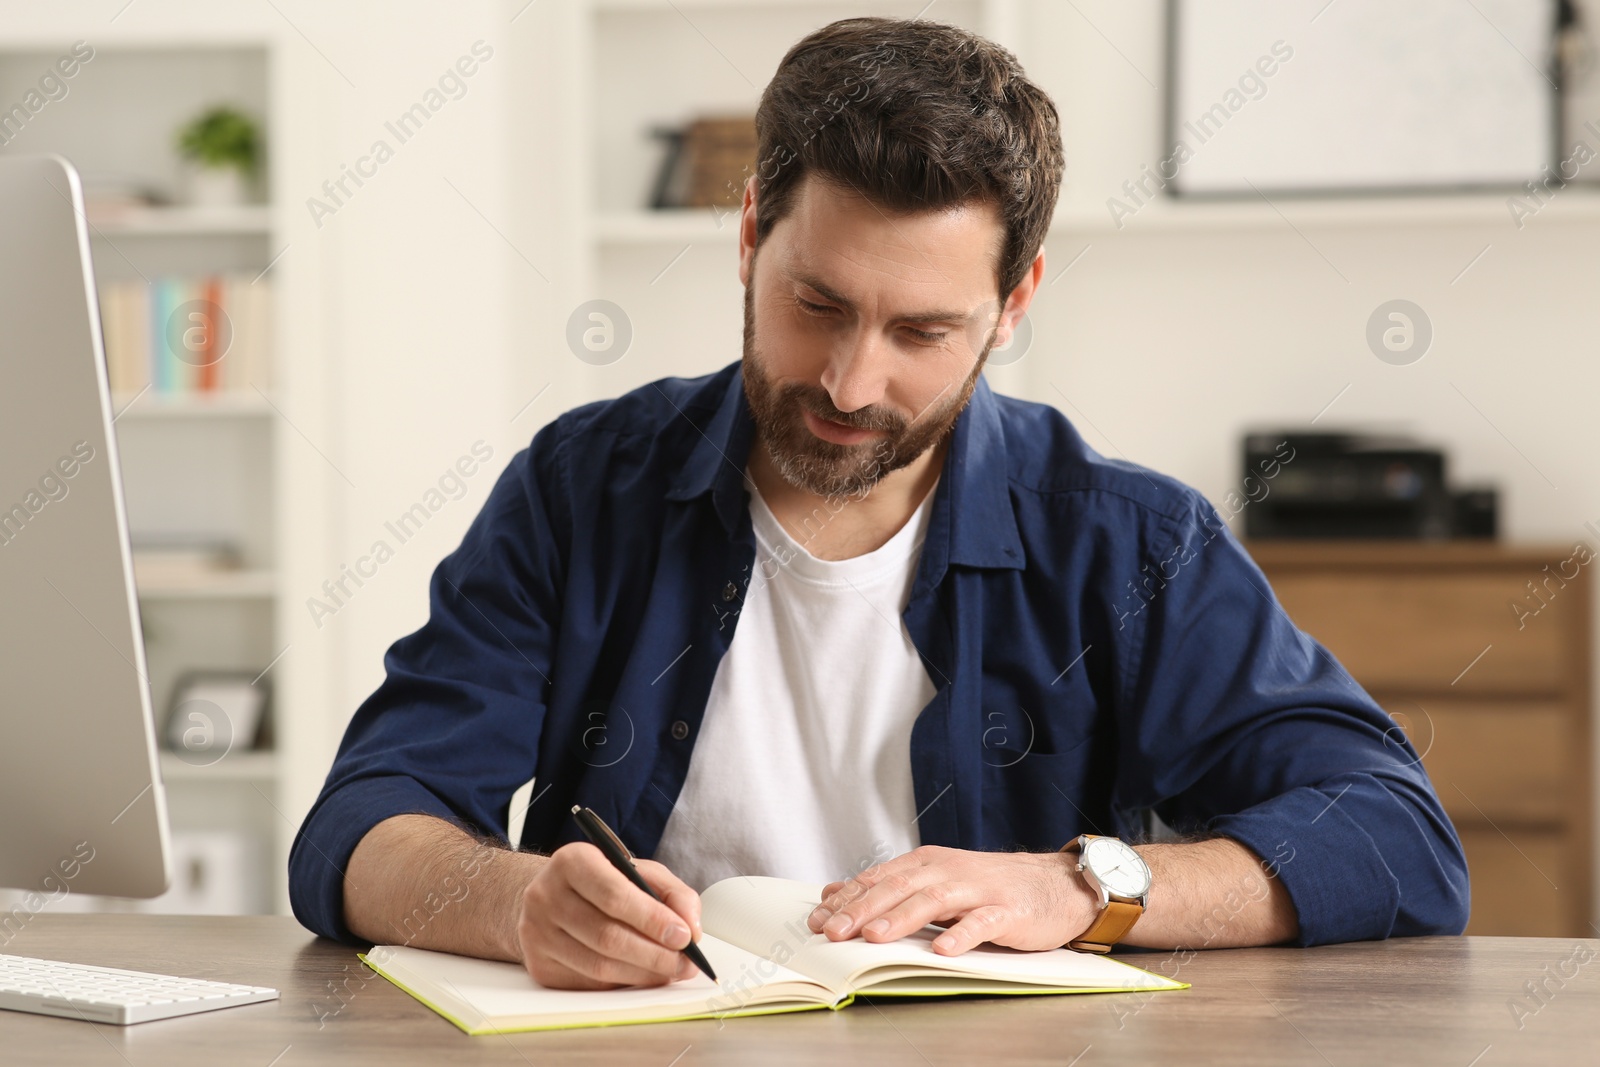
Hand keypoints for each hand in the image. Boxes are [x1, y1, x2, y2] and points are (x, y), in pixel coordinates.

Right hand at [515, 842, 703, 989]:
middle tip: (685, 963)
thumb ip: (672, 893)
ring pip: (599, 965)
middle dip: (654, 954)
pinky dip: (623, 982)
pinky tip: (642, 975)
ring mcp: (537, 933)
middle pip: (607, 936)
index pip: (614, 895)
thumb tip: (691, 929)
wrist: (552, 897)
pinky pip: (589, 983)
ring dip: (643, 973)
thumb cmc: (602, 882)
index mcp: (572, 861)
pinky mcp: (539, 965)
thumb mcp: (638, 871)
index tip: (684, 936)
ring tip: (670, 971)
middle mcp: (546, 896)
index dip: (652, 919)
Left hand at [806, 845, 1098, 954]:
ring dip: (901, 918)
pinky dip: (962, 934)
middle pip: (899, 888)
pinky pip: (983, 922)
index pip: (879, 879)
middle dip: (863, 909)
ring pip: (934, 901)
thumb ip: (888, 886)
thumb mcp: (935, 881)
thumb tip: (836, 893)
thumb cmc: (990, 887)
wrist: (1055, 883)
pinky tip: (944, 948)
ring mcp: (979, 890)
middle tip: (833, 930)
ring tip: (874, 936)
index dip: (847, 900)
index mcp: (927, 864)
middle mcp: (948, 871)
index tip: (816, 920)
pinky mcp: (1008, 910)